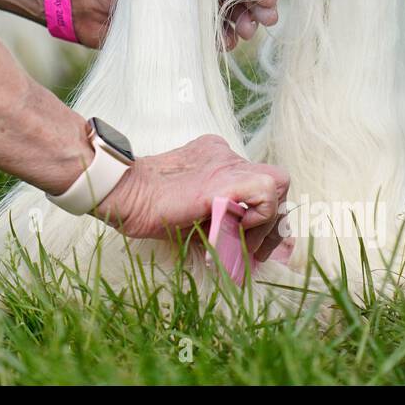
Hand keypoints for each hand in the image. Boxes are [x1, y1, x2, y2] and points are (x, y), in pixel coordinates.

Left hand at [69, 0, 277, 49]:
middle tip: (259, 25)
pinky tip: (222, 45)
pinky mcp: (176, 26)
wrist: (82, 2)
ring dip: (239, 26)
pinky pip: (209, 34)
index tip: (269, 4)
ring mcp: (186, 3)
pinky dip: (221, 40)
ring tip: (239, 37)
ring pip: (227, 14)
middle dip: (253, 8)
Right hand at [93, 134, 289, 261]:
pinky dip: (259, 215)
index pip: (257, 181)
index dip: (263, 214)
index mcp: (215, 158)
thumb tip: (241, 249)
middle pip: (275, 181)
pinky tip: (235, 228)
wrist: (127, 194)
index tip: (254, 243)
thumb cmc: (148, 208)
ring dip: (267, 219)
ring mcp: (227, 163)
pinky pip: (266, 190)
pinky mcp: (226, 178)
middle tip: (257, 249)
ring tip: (243, 241)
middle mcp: (225, 155)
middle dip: (272, 220)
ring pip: (277, 183)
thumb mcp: (193, 212)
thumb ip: (218, 218)